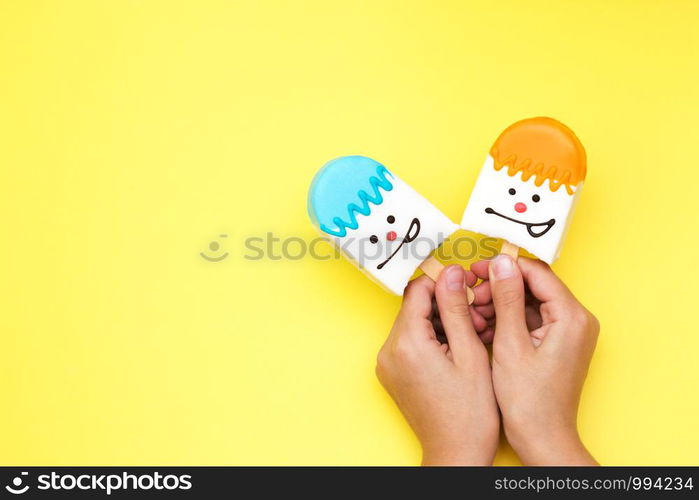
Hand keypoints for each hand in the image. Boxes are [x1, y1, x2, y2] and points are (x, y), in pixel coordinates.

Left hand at [376, 265, 498, 464]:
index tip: (467, 287)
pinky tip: (456, 351)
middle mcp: (388, 351)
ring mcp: (387, 364)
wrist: (455, 453)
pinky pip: (410, 342)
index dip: (444, 283)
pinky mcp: (392, 373)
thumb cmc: (469, 413)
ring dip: (441, 322)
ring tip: (470, 338)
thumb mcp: (470, 353)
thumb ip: (457, 309)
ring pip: (414, 323)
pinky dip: (432, 339)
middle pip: (415, 307)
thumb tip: (452, 273)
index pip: (418, 290)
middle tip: (475, 319)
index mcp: (406, 343)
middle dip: (445, 306)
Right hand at [470, 255, 598, 464]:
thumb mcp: (510, 343)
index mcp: (572, 317)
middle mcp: (577, 320)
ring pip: (530, 302)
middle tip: (470, 293)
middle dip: (499, 286)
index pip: (537, 273)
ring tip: (473, 312)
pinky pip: (531, 319)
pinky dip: (508, 319)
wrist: (542, 438)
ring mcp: (568, 332)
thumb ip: (507, 298)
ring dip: (500, 302)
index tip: (476, 270)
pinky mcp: (558, 343)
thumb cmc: (529, 401)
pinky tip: (484, 325)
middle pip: (534, 286)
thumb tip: (501, 262)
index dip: (504, 267)